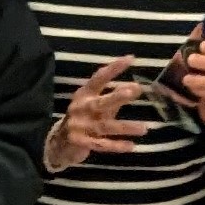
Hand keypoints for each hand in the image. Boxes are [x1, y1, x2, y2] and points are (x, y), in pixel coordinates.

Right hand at [46, 57, 152, 171]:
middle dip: (116, 97)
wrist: (59, 143)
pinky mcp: (80, 142)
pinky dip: (115, 146)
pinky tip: (130, 146)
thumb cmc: (84, 118)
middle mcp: (81, 108)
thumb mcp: (97, 104)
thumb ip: (115, 96)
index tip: (130, 59)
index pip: (99, 79)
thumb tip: (138, 87)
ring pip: (104, 126)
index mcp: (84, 94)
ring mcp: (79, 126)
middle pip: (100, 102)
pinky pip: (101, 144)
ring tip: (144, 129)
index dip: (113, 69)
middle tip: (133, 90)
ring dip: (125, 127)